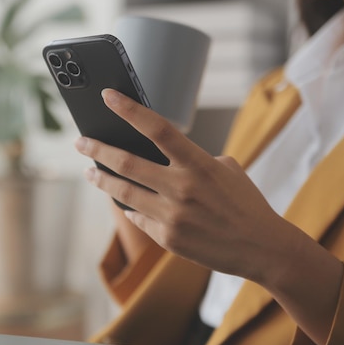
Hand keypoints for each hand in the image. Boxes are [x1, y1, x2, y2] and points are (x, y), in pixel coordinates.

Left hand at [75, 88, 293, 282]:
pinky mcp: (168, 239)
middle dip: (97, 149)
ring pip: (124, 192)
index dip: (129, 109)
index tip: (107, 96)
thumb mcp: (226, 170)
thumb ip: (191, 160)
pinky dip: (131, 207)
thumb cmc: (245, 203)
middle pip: (127, 162)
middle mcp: (181, 189)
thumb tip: (156, 159)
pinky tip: (125, 202)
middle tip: (80, 141)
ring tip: (90, 172)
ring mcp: (172, 216)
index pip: (158, 128)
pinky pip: (140, 218)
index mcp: (198, 164)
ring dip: (102, 179)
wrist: (263, 248)